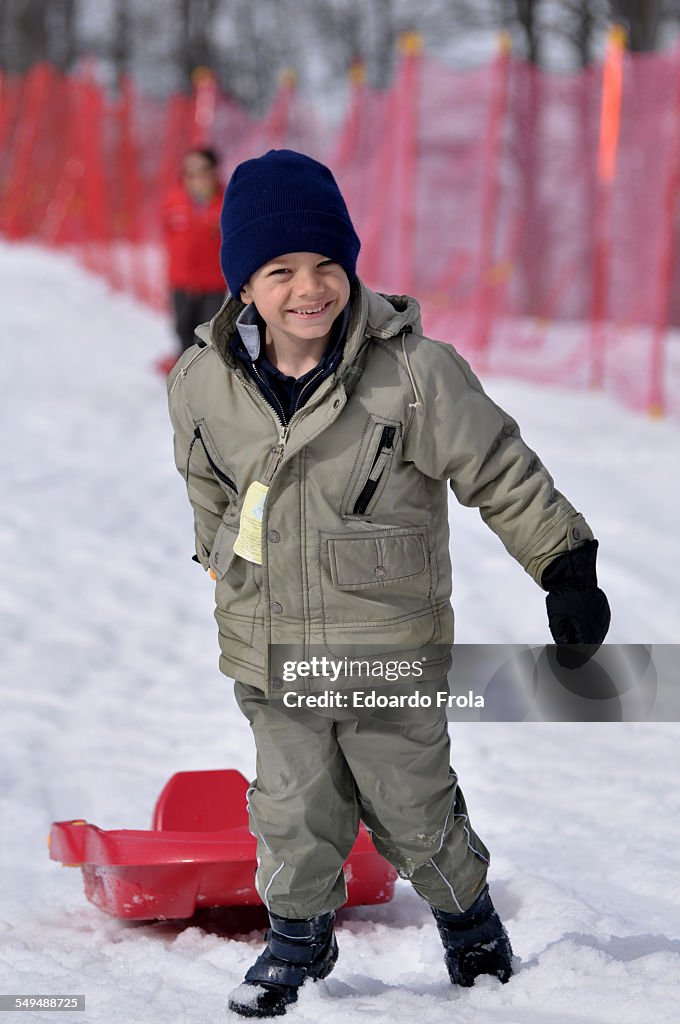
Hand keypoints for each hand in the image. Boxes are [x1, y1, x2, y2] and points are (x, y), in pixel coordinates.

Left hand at [541, 540, 610, 667]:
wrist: (574, 576)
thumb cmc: (563, 598)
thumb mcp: (557, 620)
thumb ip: (562, 639)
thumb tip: (564, 655)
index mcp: (587, 630)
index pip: (582, 653)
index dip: (574, 662)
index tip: (566, 668)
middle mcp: (599, 626)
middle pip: (591, 648)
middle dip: (581, 657)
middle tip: (570, 666)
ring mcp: (603, 619)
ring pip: (596, 639)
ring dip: (588, 647)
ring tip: (577, 657)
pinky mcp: (604, 613)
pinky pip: (598, 629)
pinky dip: (591, 636)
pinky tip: (584, 641)